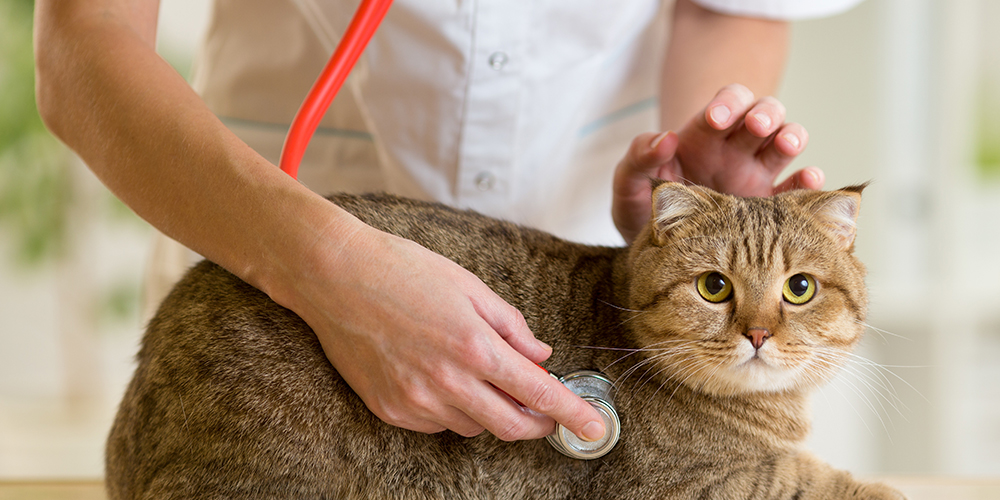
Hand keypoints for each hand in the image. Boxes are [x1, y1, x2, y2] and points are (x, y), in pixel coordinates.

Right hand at [288, 222, 606, 441]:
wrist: (333, 276)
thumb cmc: (402, 270)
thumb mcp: (469, 286)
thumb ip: (511, 325)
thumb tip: (541, 355)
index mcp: (475, 346)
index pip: (539, 394)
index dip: (573, 414)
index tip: (596, 428)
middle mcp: (448, 382)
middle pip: (512, 426)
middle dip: (539, 425)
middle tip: (548, 413)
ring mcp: (417, 401)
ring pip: (474, 427)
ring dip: (492, 411)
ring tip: (477, 374)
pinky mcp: (391, 410)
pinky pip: (438, 424)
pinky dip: (454, 410)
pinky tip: (441, 377)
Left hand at [612, 83, 824, 242]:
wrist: (656, 247)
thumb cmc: (644, 207)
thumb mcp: (629, 184)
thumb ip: (638, 158)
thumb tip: (665, 139)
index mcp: (703, 137)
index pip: (725, 104)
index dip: (726, 103)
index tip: (715, 118)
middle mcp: (735, 149)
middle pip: (764, 112)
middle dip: (763, 113)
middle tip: (755, 125)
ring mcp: (756, 175)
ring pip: (786, 140)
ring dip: (791, 136)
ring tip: (786, 144)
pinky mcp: (768, 206)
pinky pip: (796, 189)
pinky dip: (808, 182)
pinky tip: (809, 181)